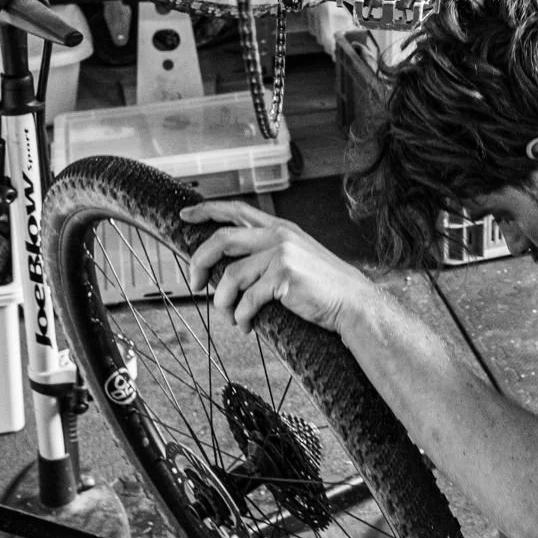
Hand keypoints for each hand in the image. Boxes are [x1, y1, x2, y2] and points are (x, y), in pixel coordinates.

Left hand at [180, 201, 380, 334]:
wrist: (353, 303)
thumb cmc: (324, 287)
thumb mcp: (297, 257)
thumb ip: (268, 254)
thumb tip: (229, 269)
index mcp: (280, 228)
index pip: (235, 210)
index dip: (206, 210)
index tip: (185, 215)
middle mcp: (279, 236)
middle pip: (221, 240)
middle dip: (199, 263)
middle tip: (195, 284)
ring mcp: (281, 255)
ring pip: (230, 277)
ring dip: (223, 303)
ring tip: (230, 318)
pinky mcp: (284, 277)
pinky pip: (247, 300)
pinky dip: (241, 318)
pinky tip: (247, 326)